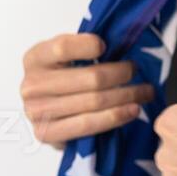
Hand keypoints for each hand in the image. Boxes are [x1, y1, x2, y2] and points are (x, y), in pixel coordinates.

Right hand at [19, 33, 155, 146]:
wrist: (45, 111)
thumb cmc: (62, 77)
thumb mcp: (66, 56)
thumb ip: (83, 47)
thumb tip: (120, 41)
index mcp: (35, 59)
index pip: (63, 47)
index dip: (88, 45)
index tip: (107, 46)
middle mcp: (31, 86)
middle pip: (90, 77)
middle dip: (122, 73)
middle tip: (138, 71)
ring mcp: (37, 113)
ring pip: (94, 102)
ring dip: (127, 96)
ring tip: (145, 92)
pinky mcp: (47, 135)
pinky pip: (88, 125)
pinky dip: (115, 117)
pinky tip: (132, 110)